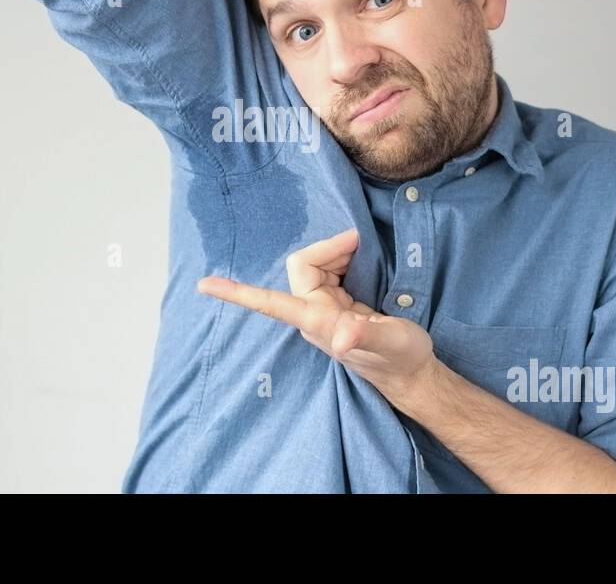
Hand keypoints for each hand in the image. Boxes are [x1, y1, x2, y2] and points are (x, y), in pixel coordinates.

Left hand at [197, 227, 437, 404]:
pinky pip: (329, 270)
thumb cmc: (400, 359)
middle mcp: (313, 314)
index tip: (205, 286)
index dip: (238, 293)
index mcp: (318, 322)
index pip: (270, 303)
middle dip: (328, 249)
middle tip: (361, 243)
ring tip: (366, 256)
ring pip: (316, 265)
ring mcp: (323, 309)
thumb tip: (341, 335)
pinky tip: (362, 263)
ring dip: (338, 252)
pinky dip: (344, 258)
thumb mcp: (392, 343)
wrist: (411, 371)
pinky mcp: (335, 305)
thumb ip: (367, 336)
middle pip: (303, 266)